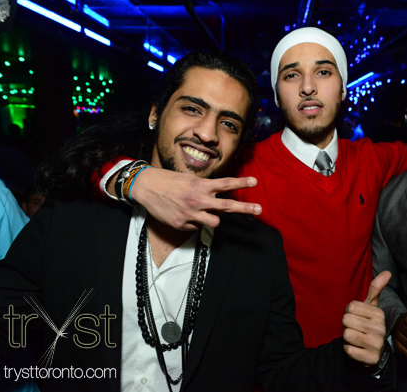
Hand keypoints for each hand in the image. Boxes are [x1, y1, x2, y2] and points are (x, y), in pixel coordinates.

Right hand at [129, 167, 261, 229]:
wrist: (146, 187)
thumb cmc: (170, 181)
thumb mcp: (190, 180)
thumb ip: (206, 189)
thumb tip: (219, 200)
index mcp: (201, 186)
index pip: (226, 184)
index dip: (242, 182)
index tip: (255, 181)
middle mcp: (198, 199)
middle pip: (227, 206)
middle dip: (245, 208)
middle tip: (260, 209)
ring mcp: (191, 213)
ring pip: (215, 222)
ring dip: (213, 218)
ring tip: (202, 212)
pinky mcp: (182, 224)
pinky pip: (197, 227)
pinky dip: (195, 222)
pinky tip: (184, 214)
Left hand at [343, 271, 390, 365]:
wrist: (374, 354)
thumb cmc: (368, 325)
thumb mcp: (372, 308)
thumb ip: (375, 289)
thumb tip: (387, 272)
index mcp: (379, 314)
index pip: (350, 306)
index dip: (349, 312)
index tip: (357, 317)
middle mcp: (380, 328)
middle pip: (346, 320)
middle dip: (347, 325)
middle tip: (356, 329)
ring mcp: (376, 344)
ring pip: (346, 334)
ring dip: (347, 338)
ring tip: (357, 339)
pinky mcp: (369, 358)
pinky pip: (348, 349)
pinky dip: (348, 350)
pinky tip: (357, 349)